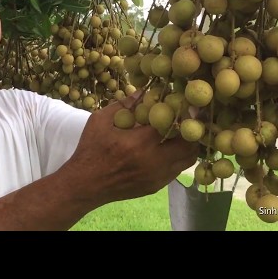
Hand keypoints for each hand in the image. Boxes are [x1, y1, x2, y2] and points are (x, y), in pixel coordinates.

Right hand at [64, 92, 199, 207]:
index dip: (182, 112)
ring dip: (189, 145)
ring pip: (188, 160)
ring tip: (183, 132)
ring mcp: (157, 177)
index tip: (186, 104)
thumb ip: (124, 105)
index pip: (174, 124)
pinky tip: (170, 147)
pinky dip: (178, 157)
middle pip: (190, 144)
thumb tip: (144, 91)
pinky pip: (177, 170)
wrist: (85, 184)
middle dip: (192, 129)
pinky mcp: (156, 186)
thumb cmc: (91, 149)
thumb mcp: (101, 120)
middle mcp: (154, 162)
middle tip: (190, 118)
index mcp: (140, 142)